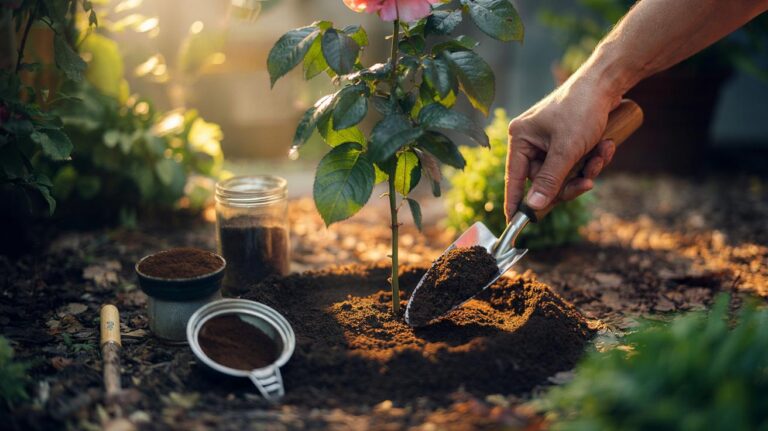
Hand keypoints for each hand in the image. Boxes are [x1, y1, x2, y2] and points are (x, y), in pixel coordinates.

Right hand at [504, 74, 620, 219]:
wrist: (609, 82)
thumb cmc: (582, 108)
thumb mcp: (566, 149)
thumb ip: (549, 180)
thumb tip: (534, 207)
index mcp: (521, 138)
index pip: (514, 177)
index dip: (516, 201)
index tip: (514, 223)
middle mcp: (532, 140)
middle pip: (545, 180)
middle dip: (571, 181)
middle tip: (588, 182)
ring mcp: (550, 141)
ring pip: (565, 173)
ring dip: (587, 169)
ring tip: (603, 153)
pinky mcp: (568, 140)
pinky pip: (576, 162)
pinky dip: (592, 159)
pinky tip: (606, 146)